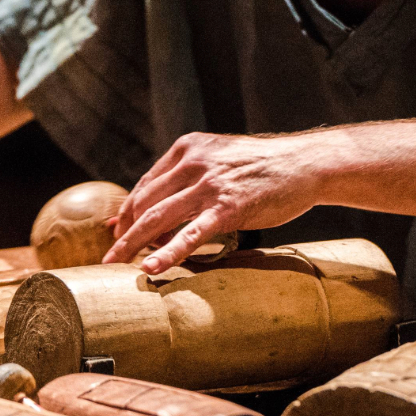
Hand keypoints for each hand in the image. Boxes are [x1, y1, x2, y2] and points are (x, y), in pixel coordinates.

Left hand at [102, 130, 337, 274]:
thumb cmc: (263, 165)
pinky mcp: (228, 207)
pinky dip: (168, 253)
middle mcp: (193, 162)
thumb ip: (190, 174)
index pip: (147, 183)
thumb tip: (160, 201)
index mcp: (188, 147)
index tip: (117, 231)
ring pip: (158, 218)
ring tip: (115, 265)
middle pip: (144, 201)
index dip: (128, 210)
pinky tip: (152, 268)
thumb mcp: (220, 157)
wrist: (304, 163)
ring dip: (133, 244)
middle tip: (110, 254)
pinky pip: (191, 234)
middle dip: (123, 231)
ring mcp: (210, 184)